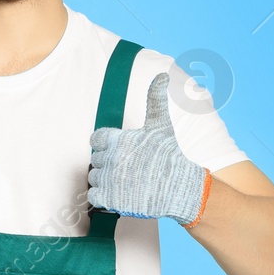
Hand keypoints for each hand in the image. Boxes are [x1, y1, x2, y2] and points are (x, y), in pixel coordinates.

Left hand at [87, 73, 210, 225]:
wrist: (180, 188)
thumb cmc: (170, 156)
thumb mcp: (161, 126)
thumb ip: (155, 100)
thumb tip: (162, 75)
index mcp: (118, 139)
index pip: (95, 139)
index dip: (106, 146)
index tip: (120, 152)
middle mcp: (110, 158)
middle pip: (95, 160)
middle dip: (108, 164)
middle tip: (128, 169)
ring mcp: (109, 180)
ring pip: (94, 178)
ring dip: (105, 181)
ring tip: (126, 182)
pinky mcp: (110, 199)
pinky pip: (94, 196)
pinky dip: (104, 197)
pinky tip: (120, 194)